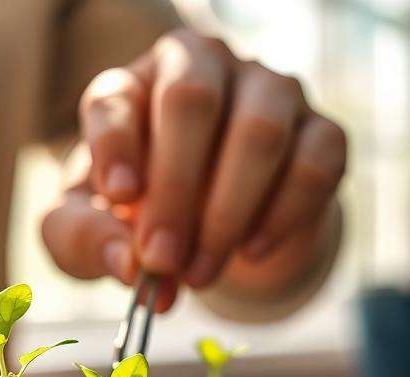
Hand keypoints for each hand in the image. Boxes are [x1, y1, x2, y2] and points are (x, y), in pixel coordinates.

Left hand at [43, 29, 346, 311]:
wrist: (213, 230)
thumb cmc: (137, 216)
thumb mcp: (89, 228)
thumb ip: (88, 240)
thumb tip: (128, 265)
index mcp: (133, 88)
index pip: (116, 98)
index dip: (115, 145)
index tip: (118, 196)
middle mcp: (203, 70)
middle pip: (192, 101)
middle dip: (174, 190)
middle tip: (162, 259)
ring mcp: (270, 92)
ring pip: (260, 132)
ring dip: (226, 215)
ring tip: (199, 274)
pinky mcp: (322, 131)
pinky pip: (313, 165)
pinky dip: (281, 216)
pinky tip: (250, 253)